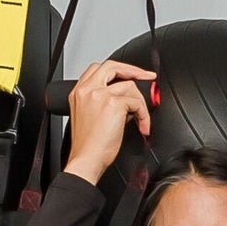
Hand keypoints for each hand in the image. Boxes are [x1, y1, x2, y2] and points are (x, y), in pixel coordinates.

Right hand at [63, 58, 155, 180]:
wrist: (86, 159)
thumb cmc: (89, 146)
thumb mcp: (90, 117)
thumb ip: (103, 102)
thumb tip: (126, 99)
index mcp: (79, 92)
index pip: (98, 69)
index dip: (117, 69)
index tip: (130, 74)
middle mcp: (87, 90)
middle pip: (112, 66)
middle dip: (133, 70)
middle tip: (147, 77)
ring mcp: (100, 95)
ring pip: (129, 86)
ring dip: (141, 104)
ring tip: (141, 120)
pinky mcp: (113, 104)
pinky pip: (137, 102)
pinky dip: (144, 115)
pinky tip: (142, 126)